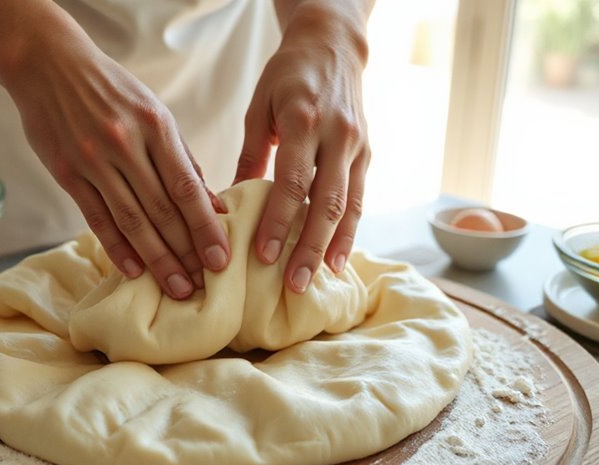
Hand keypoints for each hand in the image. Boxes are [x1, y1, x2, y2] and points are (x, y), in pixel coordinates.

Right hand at [0, 24, 229, 299]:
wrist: (49, 64)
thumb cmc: (112, 91)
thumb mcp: (154, 112)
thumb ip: (183, 159)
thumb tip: (215, 204)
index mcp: (156, 126)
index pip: (187, 188)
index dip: (206, 228)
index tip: (222, 259)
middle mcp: (125, 144)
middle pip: (162, 210)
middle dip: (186, 252)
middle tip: (204, 286)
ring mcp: (93, 160)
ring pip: (131, 220)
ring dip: (156, 259)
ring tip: (176, 288)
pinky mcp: (67, 172)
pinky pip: (96, 217)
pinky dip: (116, 247)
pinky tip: (132, 271)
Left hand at [235, 1, 371, 292]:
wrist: (334, 46)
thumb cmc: (288, 77)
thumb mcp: (260, 107)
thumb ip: (251, 155)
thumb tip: (230, 203)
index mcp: (304, 121)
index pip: (293, 182)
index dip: (279, 222)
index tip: (263, 255)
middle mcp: (337, 136)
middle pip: (326, 202)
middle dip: (309, 247)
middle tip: (293, 284)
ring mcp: (358, 146)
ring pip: (350, 206)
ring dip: (334, 246)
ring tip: (319, 279)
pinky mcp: (368, 154)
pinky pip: (361, 199)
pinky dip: (350, 231)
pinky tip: (338, 258)